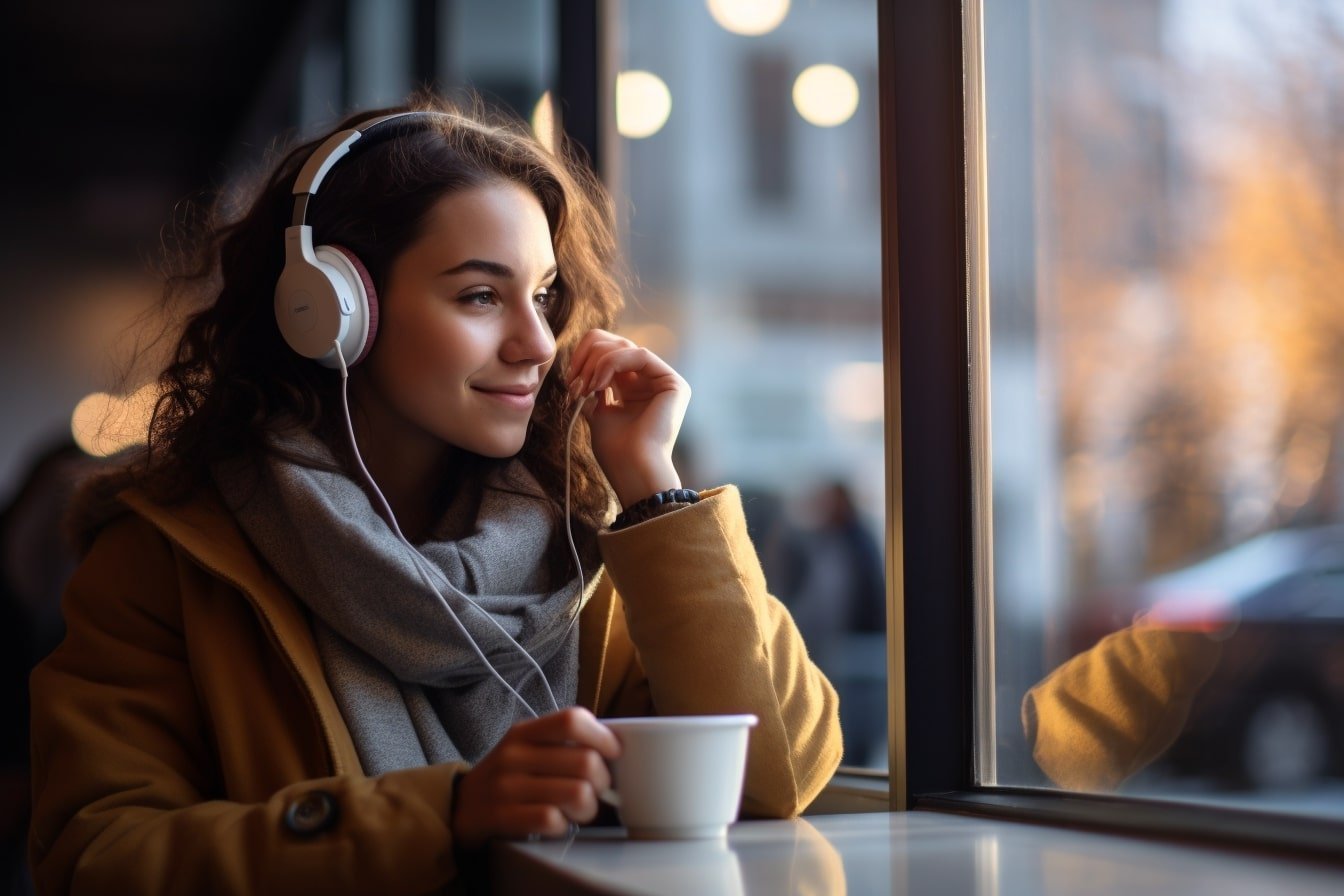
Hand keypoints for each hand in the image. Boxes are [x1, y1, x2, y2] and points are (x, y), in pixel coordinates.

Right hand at [451, 707, 620, 848]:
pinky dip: (563, 825)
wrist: (460, 808)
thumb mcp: (526, 748)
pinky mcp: (500, 817)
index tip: (613, 753)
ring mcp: (505, 786)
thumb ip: (562, 744)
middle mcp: (513, 755)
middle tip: (597, 790)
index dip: (602, 737)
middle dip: (603, 782)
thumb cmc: (509, 777)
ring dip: (588, 807)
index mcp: (525, 732)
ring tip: (579, 809)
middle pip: (585, 762)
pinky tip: (557, 823)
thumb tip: (614, 749)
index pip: (572, 720)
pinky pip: (552, 820)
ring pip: (576, 793)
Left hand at [565, 329, 690, 507]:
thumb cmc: (615, 450)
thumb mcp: (597, 410)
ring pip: (624, 346)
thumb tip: (583, 368)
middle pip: (616, 342)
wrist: (631, 470)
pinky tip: (599, 385)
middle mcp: (650, 381)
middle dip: (588, 357)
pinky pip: (639, 355)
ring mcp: (663, 380)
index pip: (609, 352)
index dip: (584, 357)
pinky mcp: (673, 383)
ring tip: (586, 387)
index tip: (570, 380)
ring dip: (597, 363)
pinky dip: (612, 364)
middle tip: (575, 383)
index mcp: (634, 387)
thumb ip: (595, 386)